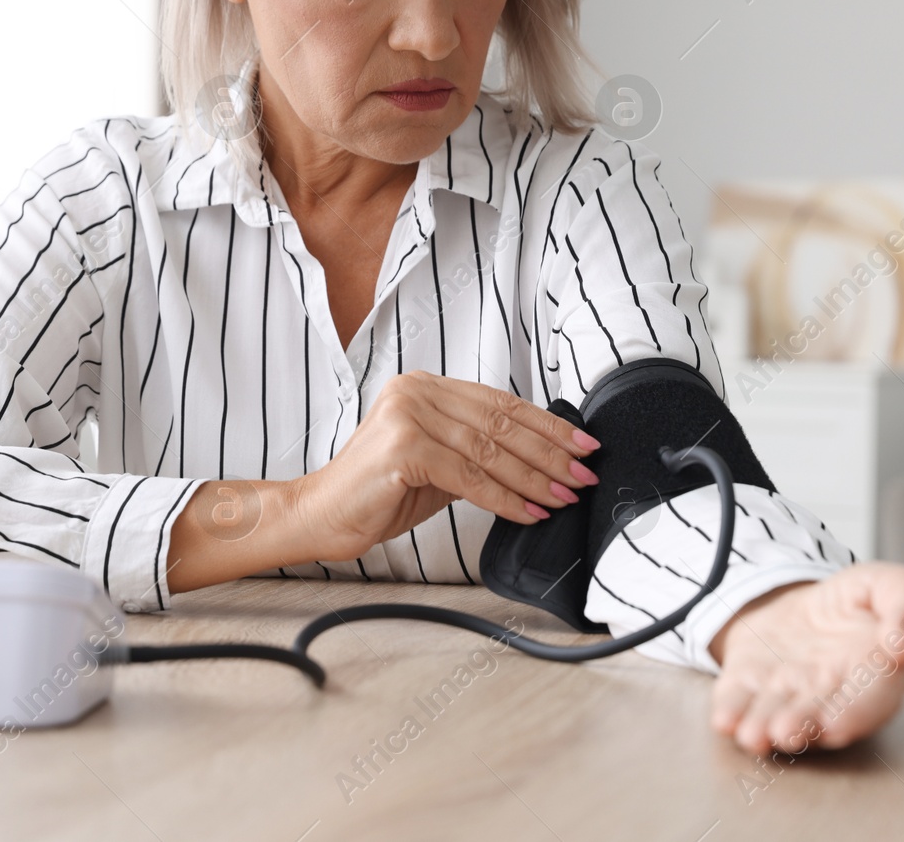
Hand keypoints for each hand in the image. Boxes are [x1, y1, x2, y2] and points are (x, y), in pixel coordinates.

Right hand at [291, 371, 599, 560]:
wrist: (321, 515)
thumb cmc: (377, 493)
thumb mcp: (437, 464)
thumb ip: (476, 452)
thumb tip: (540, 460)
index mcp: (425, 387)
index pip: (500, 403)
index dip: (547, 425)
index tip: (583, 446)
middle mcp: (416, 392)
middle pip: (500, 424)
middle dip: (549, 453)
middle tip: (583, 475)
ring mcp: (407, 416)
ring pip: (489, 450)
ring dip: (535, 478)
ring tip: (563, 497)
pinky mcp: (403, 448)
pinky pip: (469, 477)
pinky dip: (505, 498)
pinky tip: (529, 511)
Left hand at [707, 562, 903, 754]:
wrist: (803, 599)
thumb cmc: (859, 602)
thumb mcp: (895, 586)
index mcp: (877, 676)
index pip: (872, 698)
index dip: (857, 711)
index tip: (840, 723)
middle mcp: (831, 695)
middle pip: (820, 716)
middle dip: (804, 726)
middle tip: (788, 731)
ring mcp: (787, 693)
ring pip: (777, 715)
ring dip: (765, 727)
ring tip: (754, 734)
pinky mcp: (749, 684)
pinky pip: (739, 701)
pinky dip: (731, 711)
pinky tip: (725, 720)